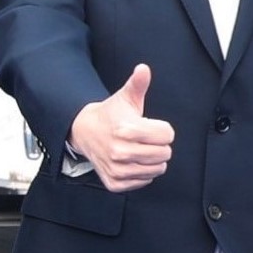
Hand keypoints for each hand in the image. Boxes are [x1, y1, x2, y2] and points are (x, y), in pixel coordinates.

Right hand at [67, 63, 173, 191]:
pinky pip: (145, 181)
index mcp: (126, 130)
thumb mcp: (125, 97)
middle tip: (145, 139)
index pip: (167, 135)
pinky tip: (132, 161)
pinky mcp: (115, 183)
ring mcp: (117, 169)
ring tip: (140, 149)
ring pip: (158, 169)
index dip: (162, 129)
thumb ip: (138, 83)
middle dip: (159, 145)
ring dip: (153, 160)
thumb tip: (143, 69)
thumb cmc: (111, 115)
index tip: (150, 126)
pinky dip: (142, 172)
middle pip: (165, 153)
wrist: (85, 132)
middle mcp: (120, 152)